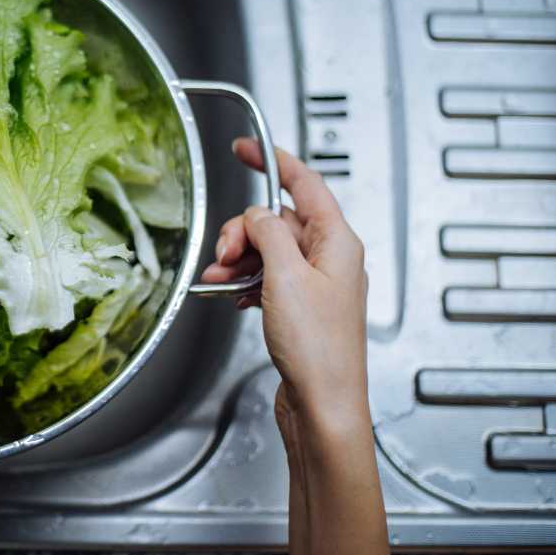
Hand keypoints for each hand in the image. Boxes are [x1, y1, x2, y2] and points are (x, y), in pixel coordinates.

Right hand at [201, 137, 369, 430]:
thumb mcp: (284, 278)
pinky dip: (244, 281)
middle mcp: (330, 258)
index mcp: (337, 241)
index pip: (304, 182)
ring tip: (219, 279)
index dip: (272, 160)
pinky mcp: (302, 306)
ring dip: (238, 260)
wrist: (325, 406)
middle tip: (225, 254)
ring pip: (268, 250)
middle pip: (278, 220)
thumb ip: (268, 235)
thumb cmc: (319, 350)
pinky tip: (232, 296)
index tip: (245, 149)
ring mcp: (317, 283)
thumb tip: (258, 215)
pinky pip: (267, 277)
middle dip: (243, 231)